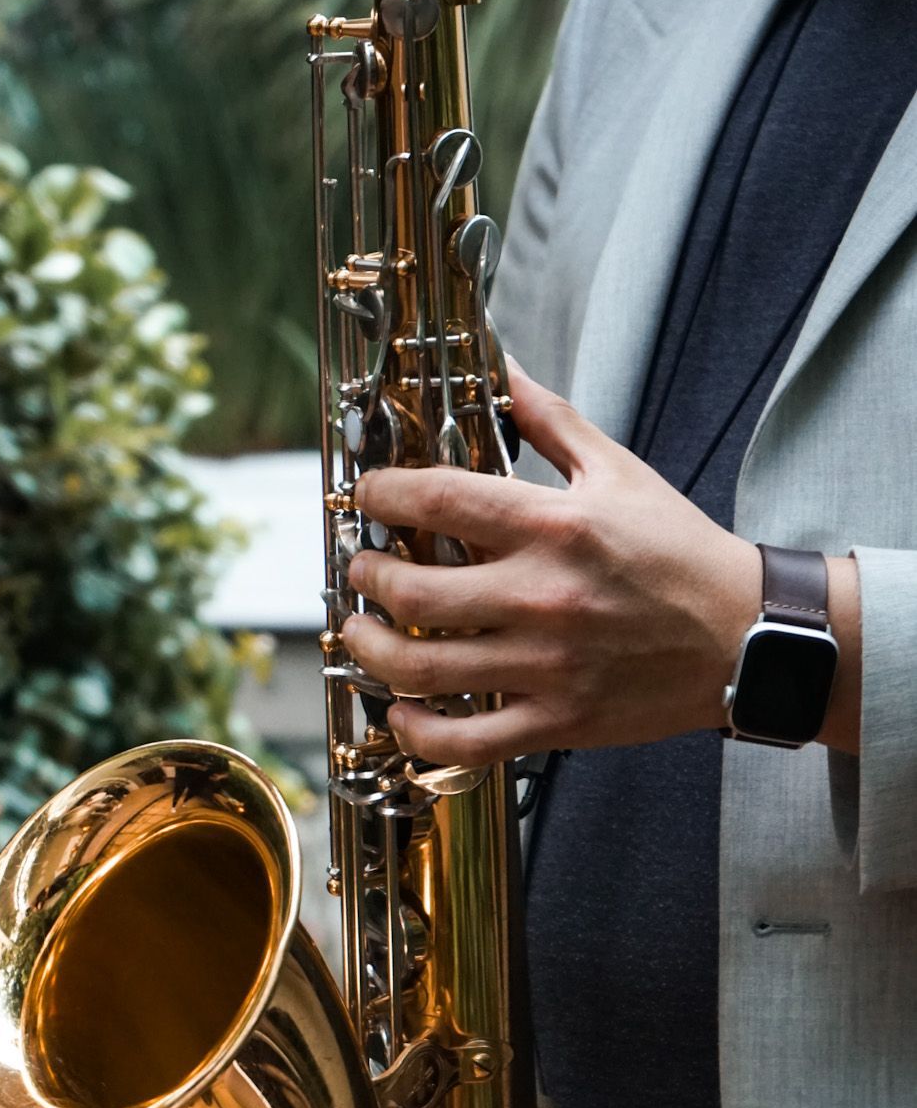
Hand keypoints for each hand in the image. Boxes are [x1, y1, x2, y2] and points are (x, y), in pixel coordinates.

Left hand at [340, 366, 836, 764]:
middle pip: (413, 590)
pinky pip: (466, 741)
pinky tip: (401, 710)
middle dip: (369, 576)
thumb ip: (549, 420)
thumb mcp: (618, 471)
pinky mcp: (557, 720)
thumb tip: (500, 367)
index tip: (369, 495)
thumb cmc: (679, 554)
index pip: (440, 499)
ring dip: (372, 649)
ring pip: (422, 668)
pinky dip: (418, 732)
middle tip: (363, 568)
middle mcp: (543, 596)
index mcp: (555, 527)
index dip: (384, 494)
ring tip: (362, 632)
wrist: (745, 635)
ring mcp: (547, 665)